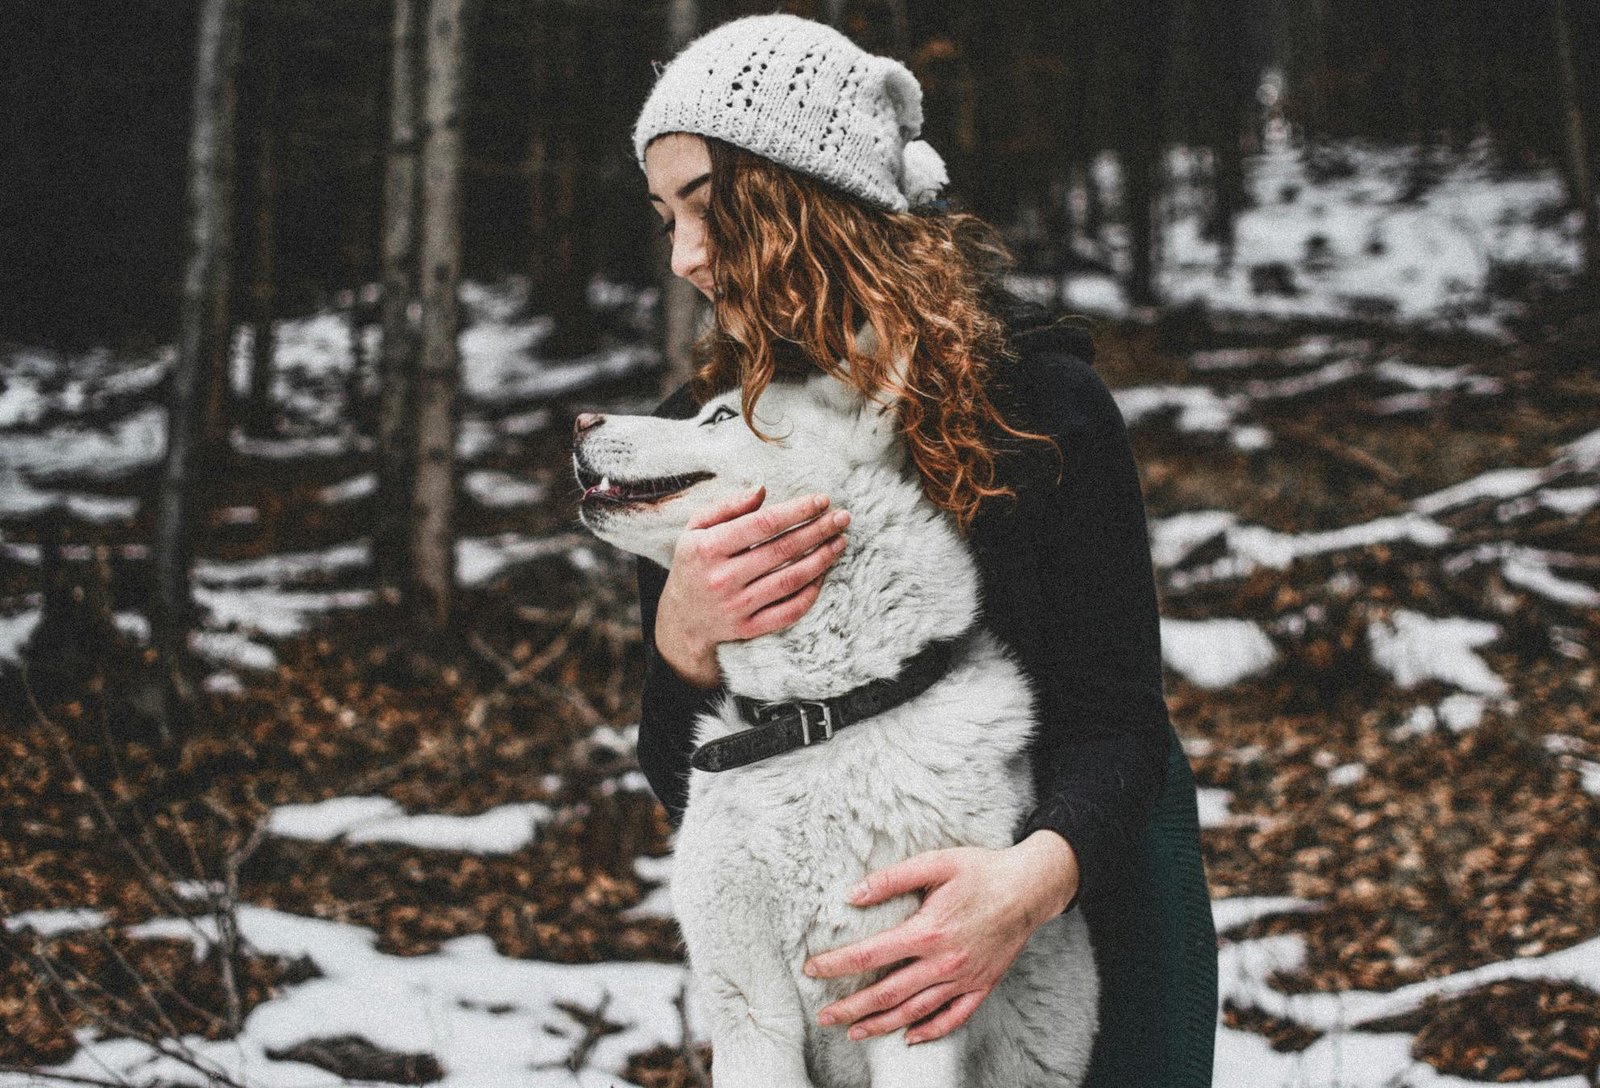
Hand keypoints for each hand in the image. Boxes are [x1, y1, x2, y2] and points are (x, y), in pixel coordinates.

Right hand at [655, 485, 850, 687]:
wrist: (681, 619)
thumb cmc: (694, 563)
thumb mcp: (695, 529)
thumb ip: (727, 507)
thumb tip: (761, 489)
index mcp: (709, 547)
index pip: (763, 524)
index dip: (797, 510)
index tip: (822, 500)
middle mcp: (723, 577)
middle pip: (783, 550)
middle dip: (818, 530)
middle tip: (843, 518)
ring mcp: (737, 606)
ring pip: (791, 579)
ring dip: (822, 559)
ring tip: (840, 542)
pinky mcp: (749, 628)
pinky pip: (789, 611)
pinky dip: (811, 592)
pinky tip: (824, 574)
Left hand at [802, 831, 1079, 1044]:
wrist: (1031, 886)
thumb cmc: (982, 870)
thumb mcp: (936, 862)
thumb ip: (892, 878)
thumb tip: (853, 894)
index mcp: (927, 931)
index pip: (869, 955)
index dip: (836, 965)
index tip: (812, 970)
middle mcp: (943, 962)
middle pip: (886, 994)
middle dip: (850, 1007)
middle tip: (822, 1017)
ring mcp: (964, 978)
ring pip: (915, 1011)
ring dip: (881, 1025)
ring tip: (854, 1031)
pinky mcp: (982, 985)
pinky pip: (954, 1017)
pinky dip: (930, 1030)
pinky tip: (909, 1037)